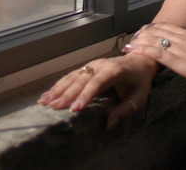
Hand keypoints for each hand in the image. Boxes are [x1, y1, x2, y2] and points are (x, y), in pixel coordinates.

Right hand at [38, 52, 156, 129]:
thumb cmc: (140, 81)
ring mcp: (92, 65)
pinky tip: (47, 95)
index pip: (98, 83)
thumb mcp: (140, 97)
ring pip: (72, 77)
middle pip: (81, 80)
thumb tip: (109, 124)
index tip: (76, 108)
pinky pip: (71, 76)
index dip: (86, 95)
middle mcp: (100, 66)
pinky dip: (58, 86)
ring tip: (45, 102)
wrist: (139, 61)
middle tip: (55, 107)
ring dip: (58, 89)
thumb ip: (125, 110)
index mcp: (115, 71)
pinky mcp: (87, 68)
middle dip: (67, 94)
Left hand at [121, 22, 185, 91]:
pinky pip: (156, 52)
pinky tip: (134, 50)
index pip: (167, 27)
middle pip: (158, 31)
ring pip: (154, 39)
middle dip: (143, 34)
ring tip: (129, 45)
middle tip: (133, 39)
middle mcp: (183, 38)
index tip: (144, 33)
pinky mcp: (178, 60)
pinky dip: (143, 49)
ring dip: (139, 41)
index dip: (153, 29)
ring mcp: (180, 48)